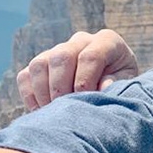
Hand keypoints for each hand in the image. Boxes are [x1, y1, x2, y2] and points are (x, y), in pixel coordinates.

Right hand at [17, 30, 138, 109]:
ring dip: (43, 92)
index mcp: (107, 41)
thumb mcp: (126, 82)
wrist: (110, 83)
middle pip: (61, 57)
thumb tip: (103, 87)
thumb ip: (117, 83)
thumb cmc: (121, 83)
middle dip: (61, 86)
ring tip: (54, 111)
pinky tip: (42, 110)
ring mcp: (58, 50)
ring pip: (39, 64)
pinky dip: (29, 94)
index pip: (90, 56)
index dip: (85, 79)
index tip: (84, 98)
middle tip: (66, 108)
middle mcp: (81, 41)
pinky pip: (25, 75)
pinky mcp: (41, 63)